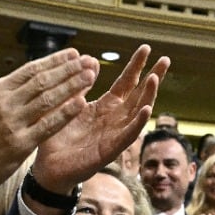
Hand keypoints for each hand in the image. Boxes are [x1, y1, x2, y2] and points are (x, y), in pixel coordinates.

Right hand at [0, 48, 100, 214]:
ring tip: (90, 76)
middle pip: (42, 80)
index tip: (73, 53)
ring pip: (48, 98)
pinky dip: (66, 112)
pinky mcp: (19, 143)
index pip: (31, 70)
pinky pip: (48, 124)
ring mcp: (11, 122)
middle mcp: (4, 102)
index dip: (54, 60)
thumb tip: (35, 78)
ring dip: (72, 85)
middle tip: (89, 60)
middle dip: (68, 69)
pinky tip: (82, 103)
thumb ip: (10, 94)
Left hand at [31, 44, 166, 197]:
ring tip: (155, 78)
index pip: (125, 82)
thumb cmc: (58, 137)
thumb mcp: (67, 104)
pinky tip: (146, 110)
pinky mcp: (109, 151)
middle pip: (138, 94)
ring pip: (137, 113)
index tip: (146, 47)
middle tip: (165, 59)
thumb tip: (91, 59)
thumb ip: (80, 85)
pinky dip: (137, 123)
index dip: (136, 65)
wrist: (48, 167)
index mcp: (105, 107)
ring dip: (148, 96)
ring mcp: (115, 135)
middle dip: (153, 77)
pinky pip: (127, 136)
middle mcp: (115, 119)